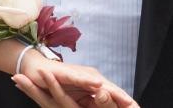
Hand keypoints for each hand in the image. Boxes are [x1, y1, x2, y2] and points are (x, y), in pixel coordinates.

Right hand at [12, 51, 137, 107]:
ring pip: (99, 84)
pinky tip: (98, 85)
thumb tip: (103, 104)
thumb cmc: (58, 82)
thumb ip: (92, 101)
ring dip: (112, 91)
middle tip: (136, 107)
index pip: (112, 94)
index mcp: (93, 84)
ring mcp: (79, 75)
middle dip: (123, 98)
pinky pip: (79, 78)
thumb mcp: (78, 97)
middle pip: (110, 89)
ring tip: (126, 99)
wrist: (36, 69)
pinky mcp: (66, 74)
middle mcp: (89, 77)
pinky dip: (88, 81)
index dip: (123, 102)